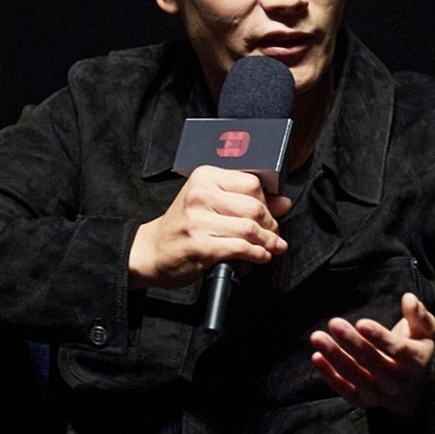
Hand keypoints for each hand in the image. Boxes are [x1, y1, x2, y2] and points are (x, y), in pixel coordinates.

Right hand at [128, 168, 291, 286]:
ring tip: (271, 247)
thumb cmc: (181, 227)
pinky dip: (257, 254)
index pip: (252, 183)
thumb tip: (283, 202)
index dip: (269, 202)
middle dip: (271, 225)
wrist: (151, 251)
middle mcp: (201, 194)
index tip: (273, 214)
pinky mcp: (201, 245)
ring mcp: (199, 220)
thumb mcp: (211, 205)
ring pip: (250, 228)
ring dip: (267, 241)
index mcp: (205, 177)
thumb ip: (247, 201)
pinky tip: (260, 256)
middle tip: (274, 235)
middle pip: (254, 206)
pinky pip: (241, 247)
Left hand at [310, 292, 434, 417]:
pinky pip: (343, 389)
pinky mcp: (361, 400)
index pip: (398, 350)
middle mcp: (397, 381)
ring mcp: (378, 393)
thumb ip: (419, 315)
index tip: (361, 323)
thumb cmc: (415, 350)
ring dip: (335, 356)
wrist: (411, 390)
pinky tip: (316, 356)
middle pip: (373, 363)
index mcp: (414, 362)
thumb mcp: (425, 332)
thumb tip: (408, 298)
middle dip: (353, 342)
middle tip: (334, 323)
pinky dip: (329, 375)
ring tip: (317, 337)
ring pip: (355, 376)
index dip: (379, 337)